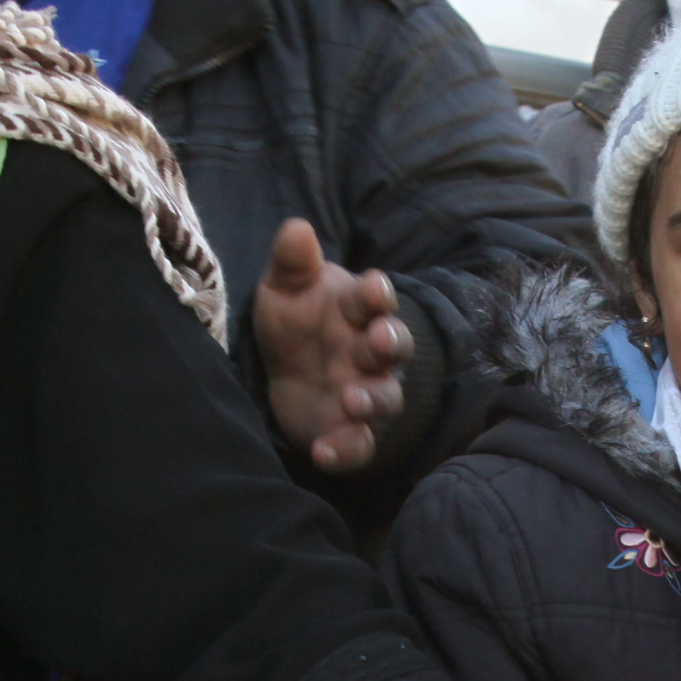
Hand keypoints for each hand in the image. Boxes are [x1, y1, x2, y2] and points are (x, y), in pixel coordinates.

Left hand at [251, 220, 409, 473]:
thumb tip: (296, 228)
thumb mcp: (285, 288)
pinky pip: (360, 445)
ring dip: (372, 398)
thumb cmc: (295, 321)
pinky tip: (322, 452)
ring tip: (350, 399)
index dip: (377, 294)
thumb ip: (293, 262)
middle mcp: (370, 351)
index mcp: (357, 310)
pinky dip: (346, 450)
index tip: (372, 289)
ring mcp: (365, 392)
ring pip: (386, 397)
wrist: (287, 372)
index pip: (376, 298)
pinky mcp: (351, 432)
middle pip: (395, 346)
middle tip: (378, 340)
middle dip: (390, 342)